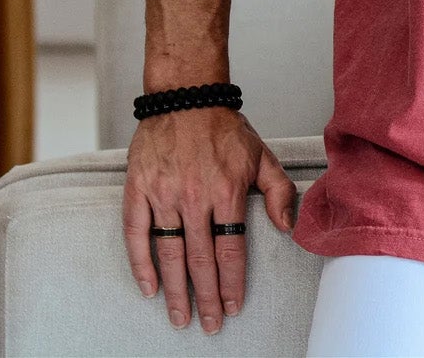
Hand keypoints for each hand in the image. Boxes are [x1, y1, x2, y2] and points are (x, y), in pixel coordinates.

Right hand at [122, 106, 297, 333]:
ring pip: (169, 254)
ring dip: (176, 291)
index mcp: (227, 191)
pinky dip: (141, 264)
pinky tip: (149, 288)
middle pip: (201, 260)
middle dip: (206, 298)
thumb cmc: (224, 129)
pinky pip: (136, 234)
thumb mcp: (262, 155)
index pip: (231, 250)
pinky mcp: (138, 190)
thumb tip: (286, 227)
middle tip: (209, 326)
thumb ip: (278, 192)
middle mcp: (194, 197)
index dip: (232, 283)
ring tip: (181, 317)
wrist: (186, 98)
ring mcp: (163, 195)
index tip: (234, 307)